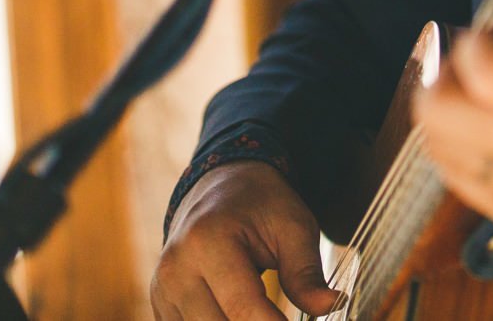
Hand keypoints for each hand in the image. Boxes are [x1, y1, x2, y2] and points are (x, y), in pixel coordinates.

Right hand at [150, 160, 343, 319]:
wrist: (219, 186)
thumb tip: (332, 305)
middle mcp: (175, 268)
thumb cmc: (262, 204)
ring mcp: (161, 289)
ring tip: (265, 312)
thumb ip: (306, 272)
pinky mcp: (160, 304)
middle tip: (286, 318)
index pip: (243, 308)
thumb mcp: (294, 226)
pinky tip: (239, 316)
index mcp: (208, 241)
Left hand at [414, 0, 492, 285]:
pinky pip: (457, 182)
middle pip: (442, 111)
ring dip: (443, 111)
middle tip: (471, 55)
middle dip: (443, 71)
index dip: (472, 41)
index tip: (491, 30)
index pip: (483, 70)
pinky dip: (452, 150)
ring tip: (472, 90)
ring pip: (439, 148)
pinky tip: (480, 129)